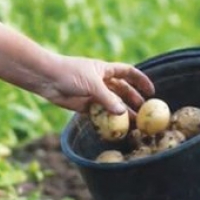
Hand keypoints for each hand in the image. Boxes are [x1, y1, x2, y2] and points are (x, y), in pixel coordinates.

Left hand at [39, 55, 155, 114]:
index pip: (128, 73)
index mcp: (105, 70)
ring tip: (131, 125)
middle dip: (133, 102)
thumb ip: (107, 99)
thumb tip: (122, 112)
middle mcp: (101, 82)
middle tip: (143, 114)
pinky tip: (113, 129)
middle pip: (122, 91)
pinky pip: (97, 114)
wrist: (47, 79)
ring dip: (120, 114)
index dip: (141, 81)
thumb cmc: (70, 74)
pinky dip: (105, 121)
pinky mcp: (83, 106)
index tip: (151, 92)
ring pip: (110, 105)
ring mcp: (92, 94)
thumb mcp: (92, 84)